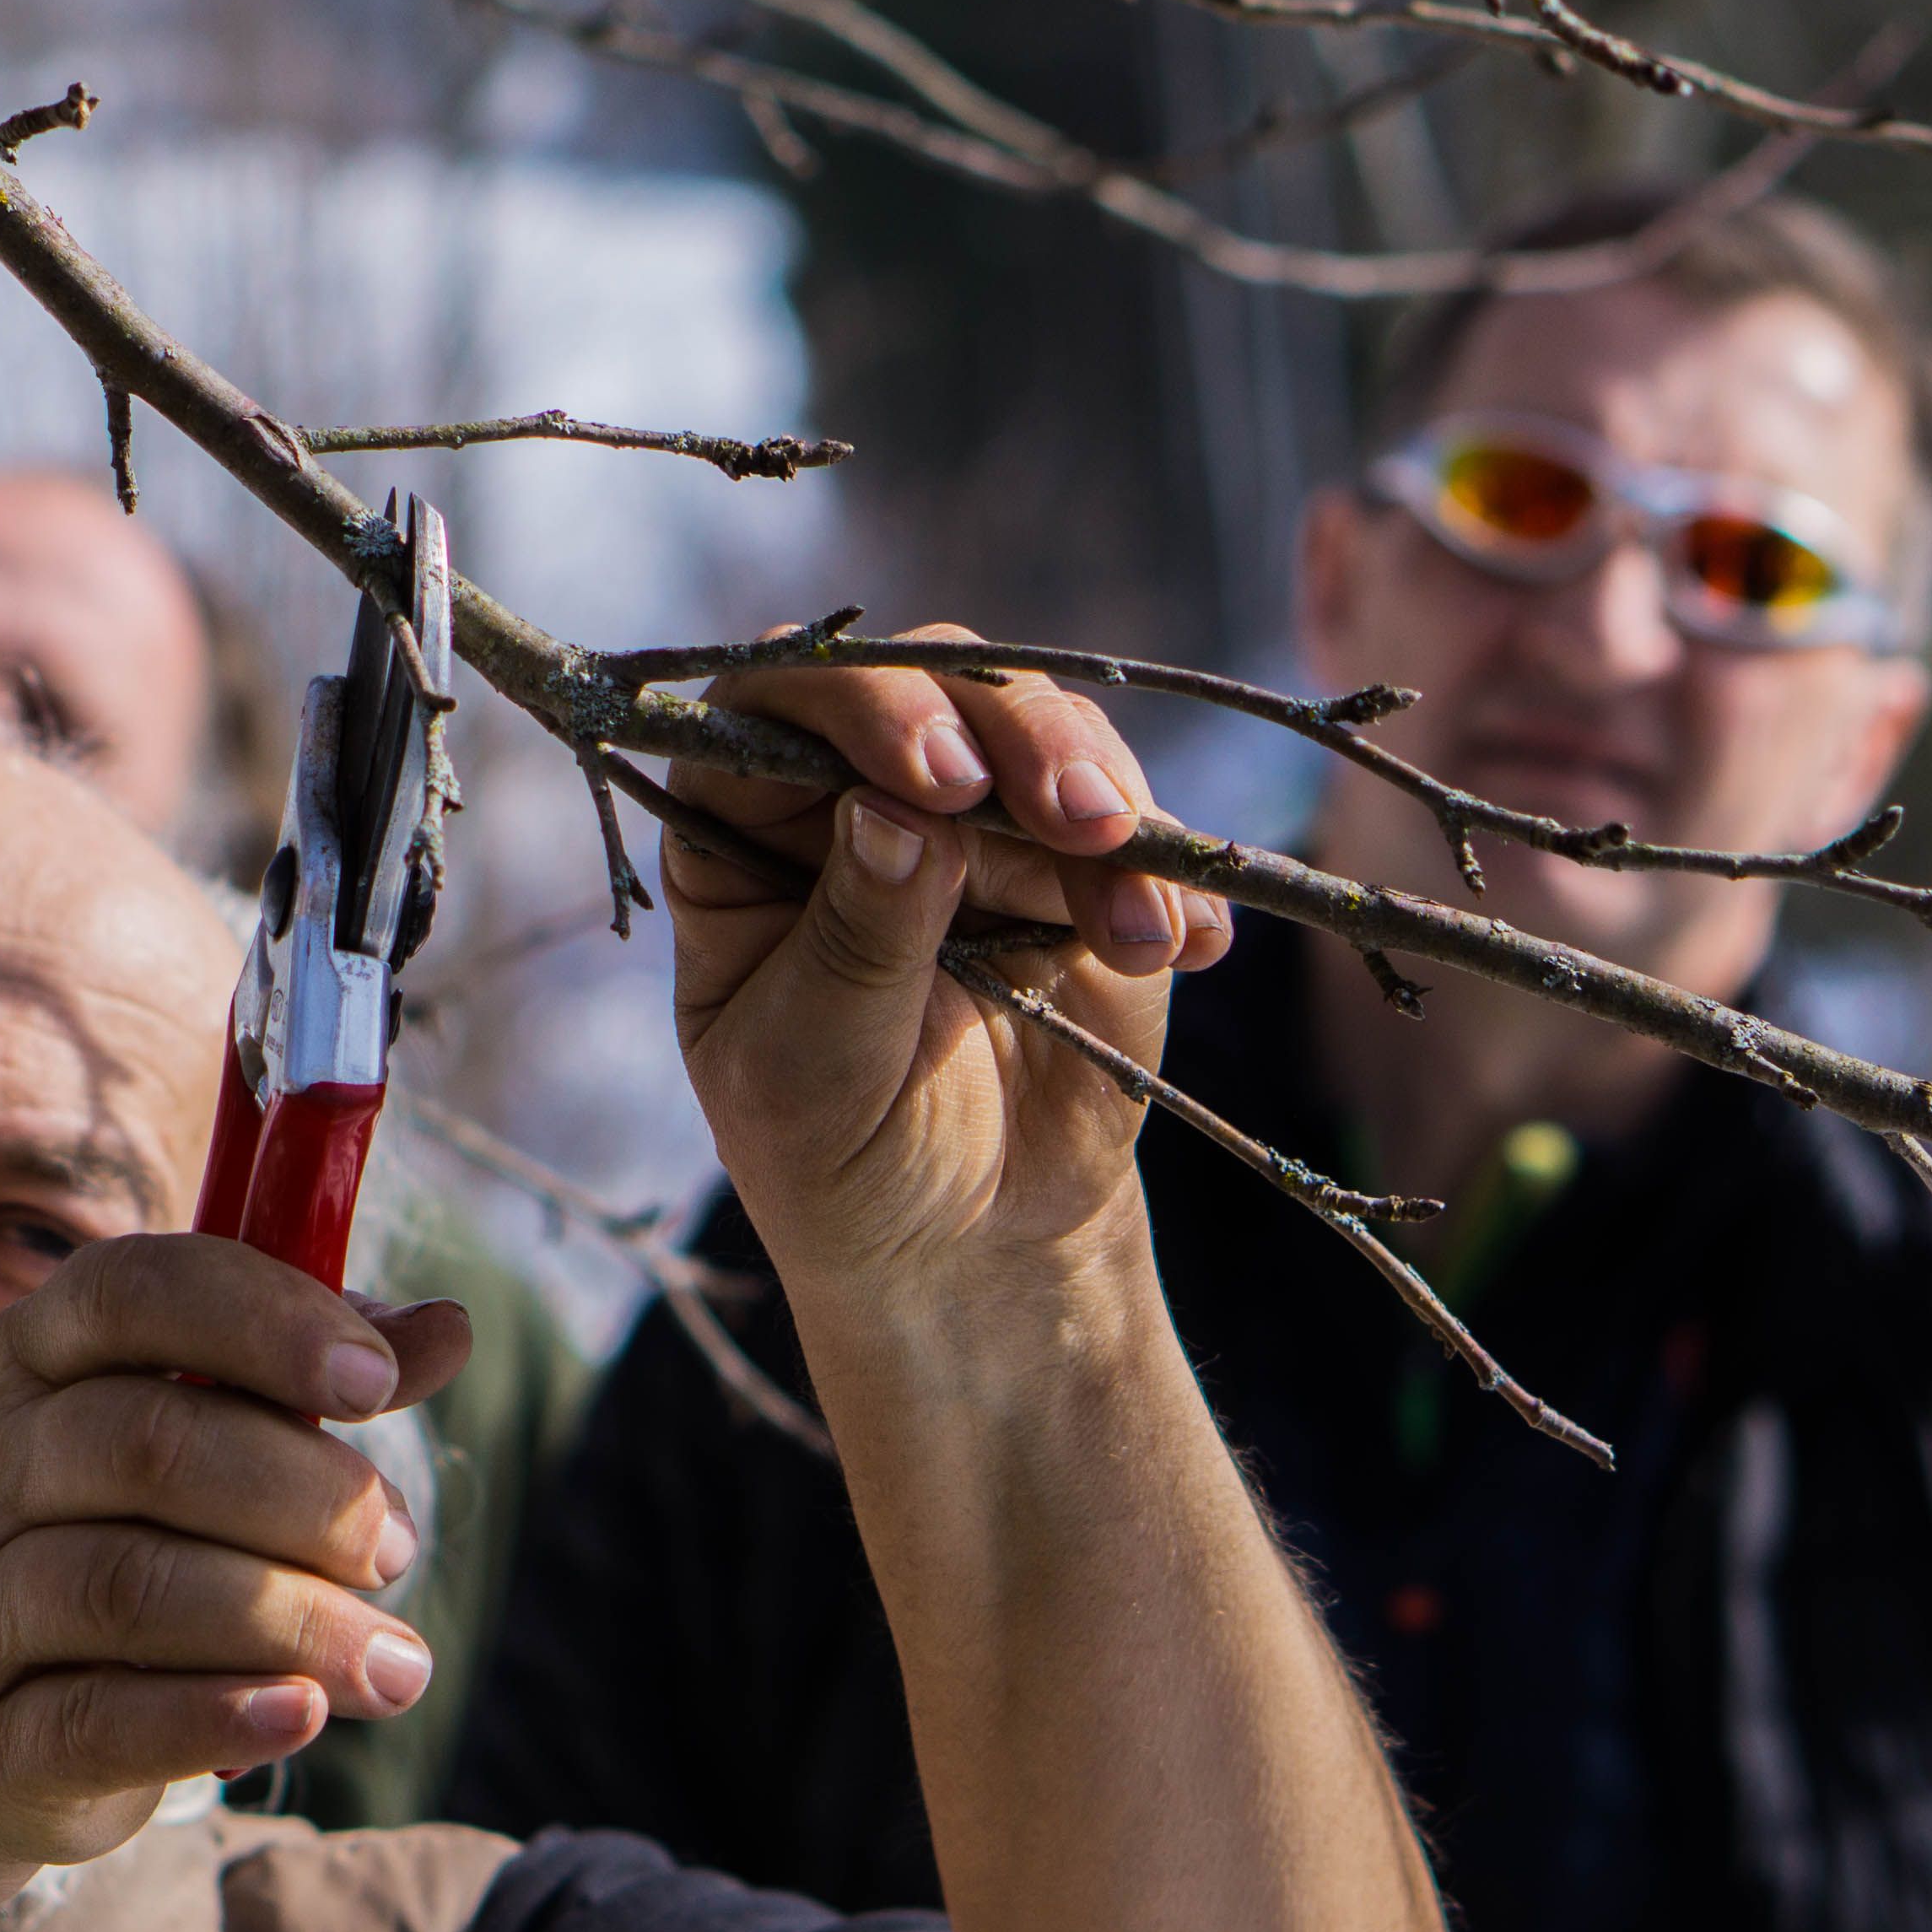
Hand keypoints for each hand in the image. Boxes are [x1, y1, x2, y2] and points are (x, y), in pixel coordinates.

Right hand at [0, 1235, 470, 1895]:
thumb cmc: (114, 1538)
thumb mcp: (197, 1436)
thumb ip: (311, 1379)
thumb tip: (447, 1330)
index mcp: (41, 1356)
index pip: (135, 1291)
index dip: (264, 1322)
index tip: (376, 1382)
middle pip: (149, 1445)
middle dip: (306, 1496)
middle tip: (395, 1549)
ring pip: (129, 1586)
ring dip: (290, 1619)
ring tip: (397, 1662)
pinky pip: (99, 1720)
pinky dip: (213, 1717)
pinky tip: (304, 1716)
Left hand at [664, 626, 1234, 1292]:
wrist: (963, 1246)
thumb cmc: (842, 1161)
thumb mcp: (812, 1073)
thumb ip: (851, 942)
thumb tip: (888, 811)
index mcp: (742, 831)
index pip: (779, 706)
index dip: (863, 709)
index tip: (941, 780)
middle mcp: (854, 795)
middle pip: (937, 685)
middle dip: (1019, 735)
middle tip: (1079, 821)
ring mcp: (976, 824)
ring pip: (1048, 732)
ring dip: (1109, 809)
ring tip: (1136, 932)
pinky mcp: (1079, 867)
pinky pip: (1141, 823)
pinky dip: (1176, 874)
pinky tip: (1189, 947)